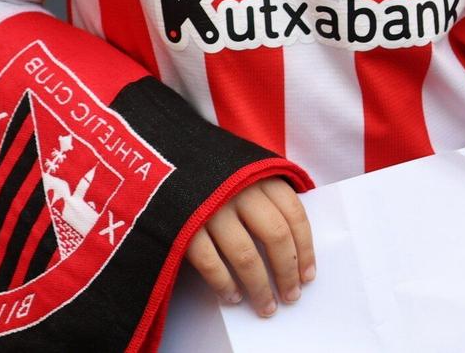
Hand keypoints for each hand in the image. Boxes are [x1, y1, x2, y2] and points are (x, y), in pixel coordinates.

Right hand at [185, 178, 314, 316]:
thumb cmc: (210, 169)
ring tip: (265, 306)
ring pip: (246, 255)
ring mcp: (211, 207)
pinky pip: (210, 263)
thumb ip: (268, 193)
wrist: (156, 157)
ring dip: (259, 287)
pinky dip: (224, 284)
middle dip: (286, 272)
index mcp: (259, 174)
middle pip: (275, 236)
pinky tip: (232, 297)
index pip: (294, 215)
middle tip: (290, 297)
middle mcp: (240, 189)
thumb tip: (294, 240)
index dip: (305, 249)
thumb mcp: (244, 169)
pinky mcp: (184, 224)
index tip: (308, 276)